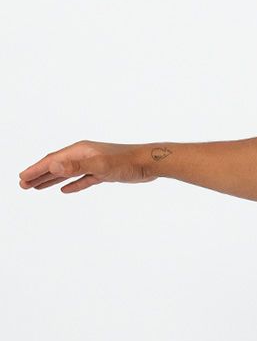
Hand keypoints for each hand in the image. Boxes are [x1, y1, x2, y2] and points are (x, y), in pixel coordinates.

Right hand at [18, 140, 157, 192]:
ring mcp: (94, 163)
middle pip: (56, 165)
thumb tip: (53, 165)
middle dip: (39, 174)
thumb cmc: (127, 162)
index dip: (36, 170)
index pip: (52, 161)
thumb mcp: (101, 165)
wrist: (150, 163)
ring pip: (67, 172)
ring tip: (36, 187)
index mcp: (80, 151)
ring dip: (51, 179)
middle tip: (23, 184)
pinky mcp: (104, 172)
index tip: (22, 178)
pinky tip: (64, 189)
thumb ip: (77, 166)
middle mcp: (84, 155)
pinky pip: (83, 179)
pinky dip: (72, 183)